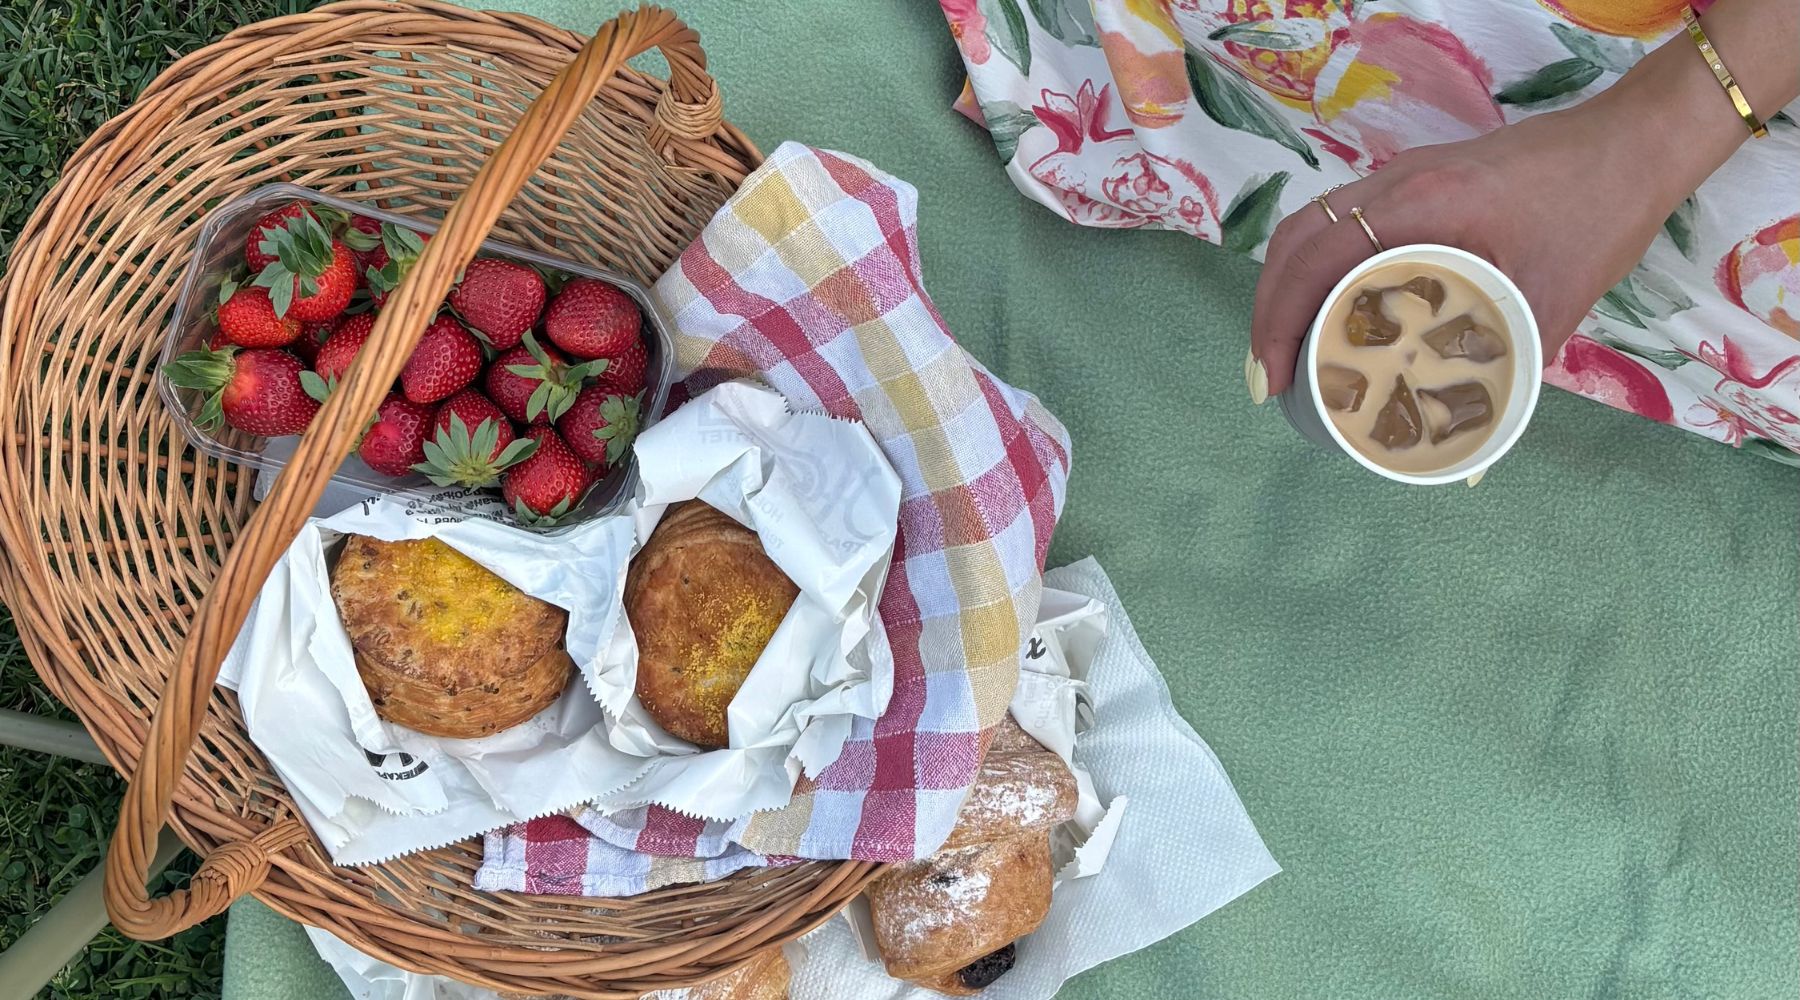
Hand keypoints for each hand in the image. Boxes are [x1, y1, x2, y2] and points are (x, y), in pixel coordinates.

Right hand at [1247, 99, 1674, 399]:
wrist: (1632, 145)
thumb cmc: (1596, 215)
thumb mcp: (1552, 303)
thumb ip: (1507, 371)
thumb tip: (1476, 451)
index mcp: (1420, 205)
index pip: (1315, 260)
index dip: (1279, 323)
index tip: (1273, 380)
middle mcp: (1394, 182)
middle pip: (1294, 242)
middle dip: (1268, 312)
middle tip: (1267, 377)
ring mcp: (1398, 175)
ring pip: (1309, 228)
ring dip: (1285, 288)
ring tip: (1285, 350)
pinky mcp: (1411, 181)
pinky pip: (1338, 222)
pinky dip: (1314, 268)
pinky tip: (1325, 309)